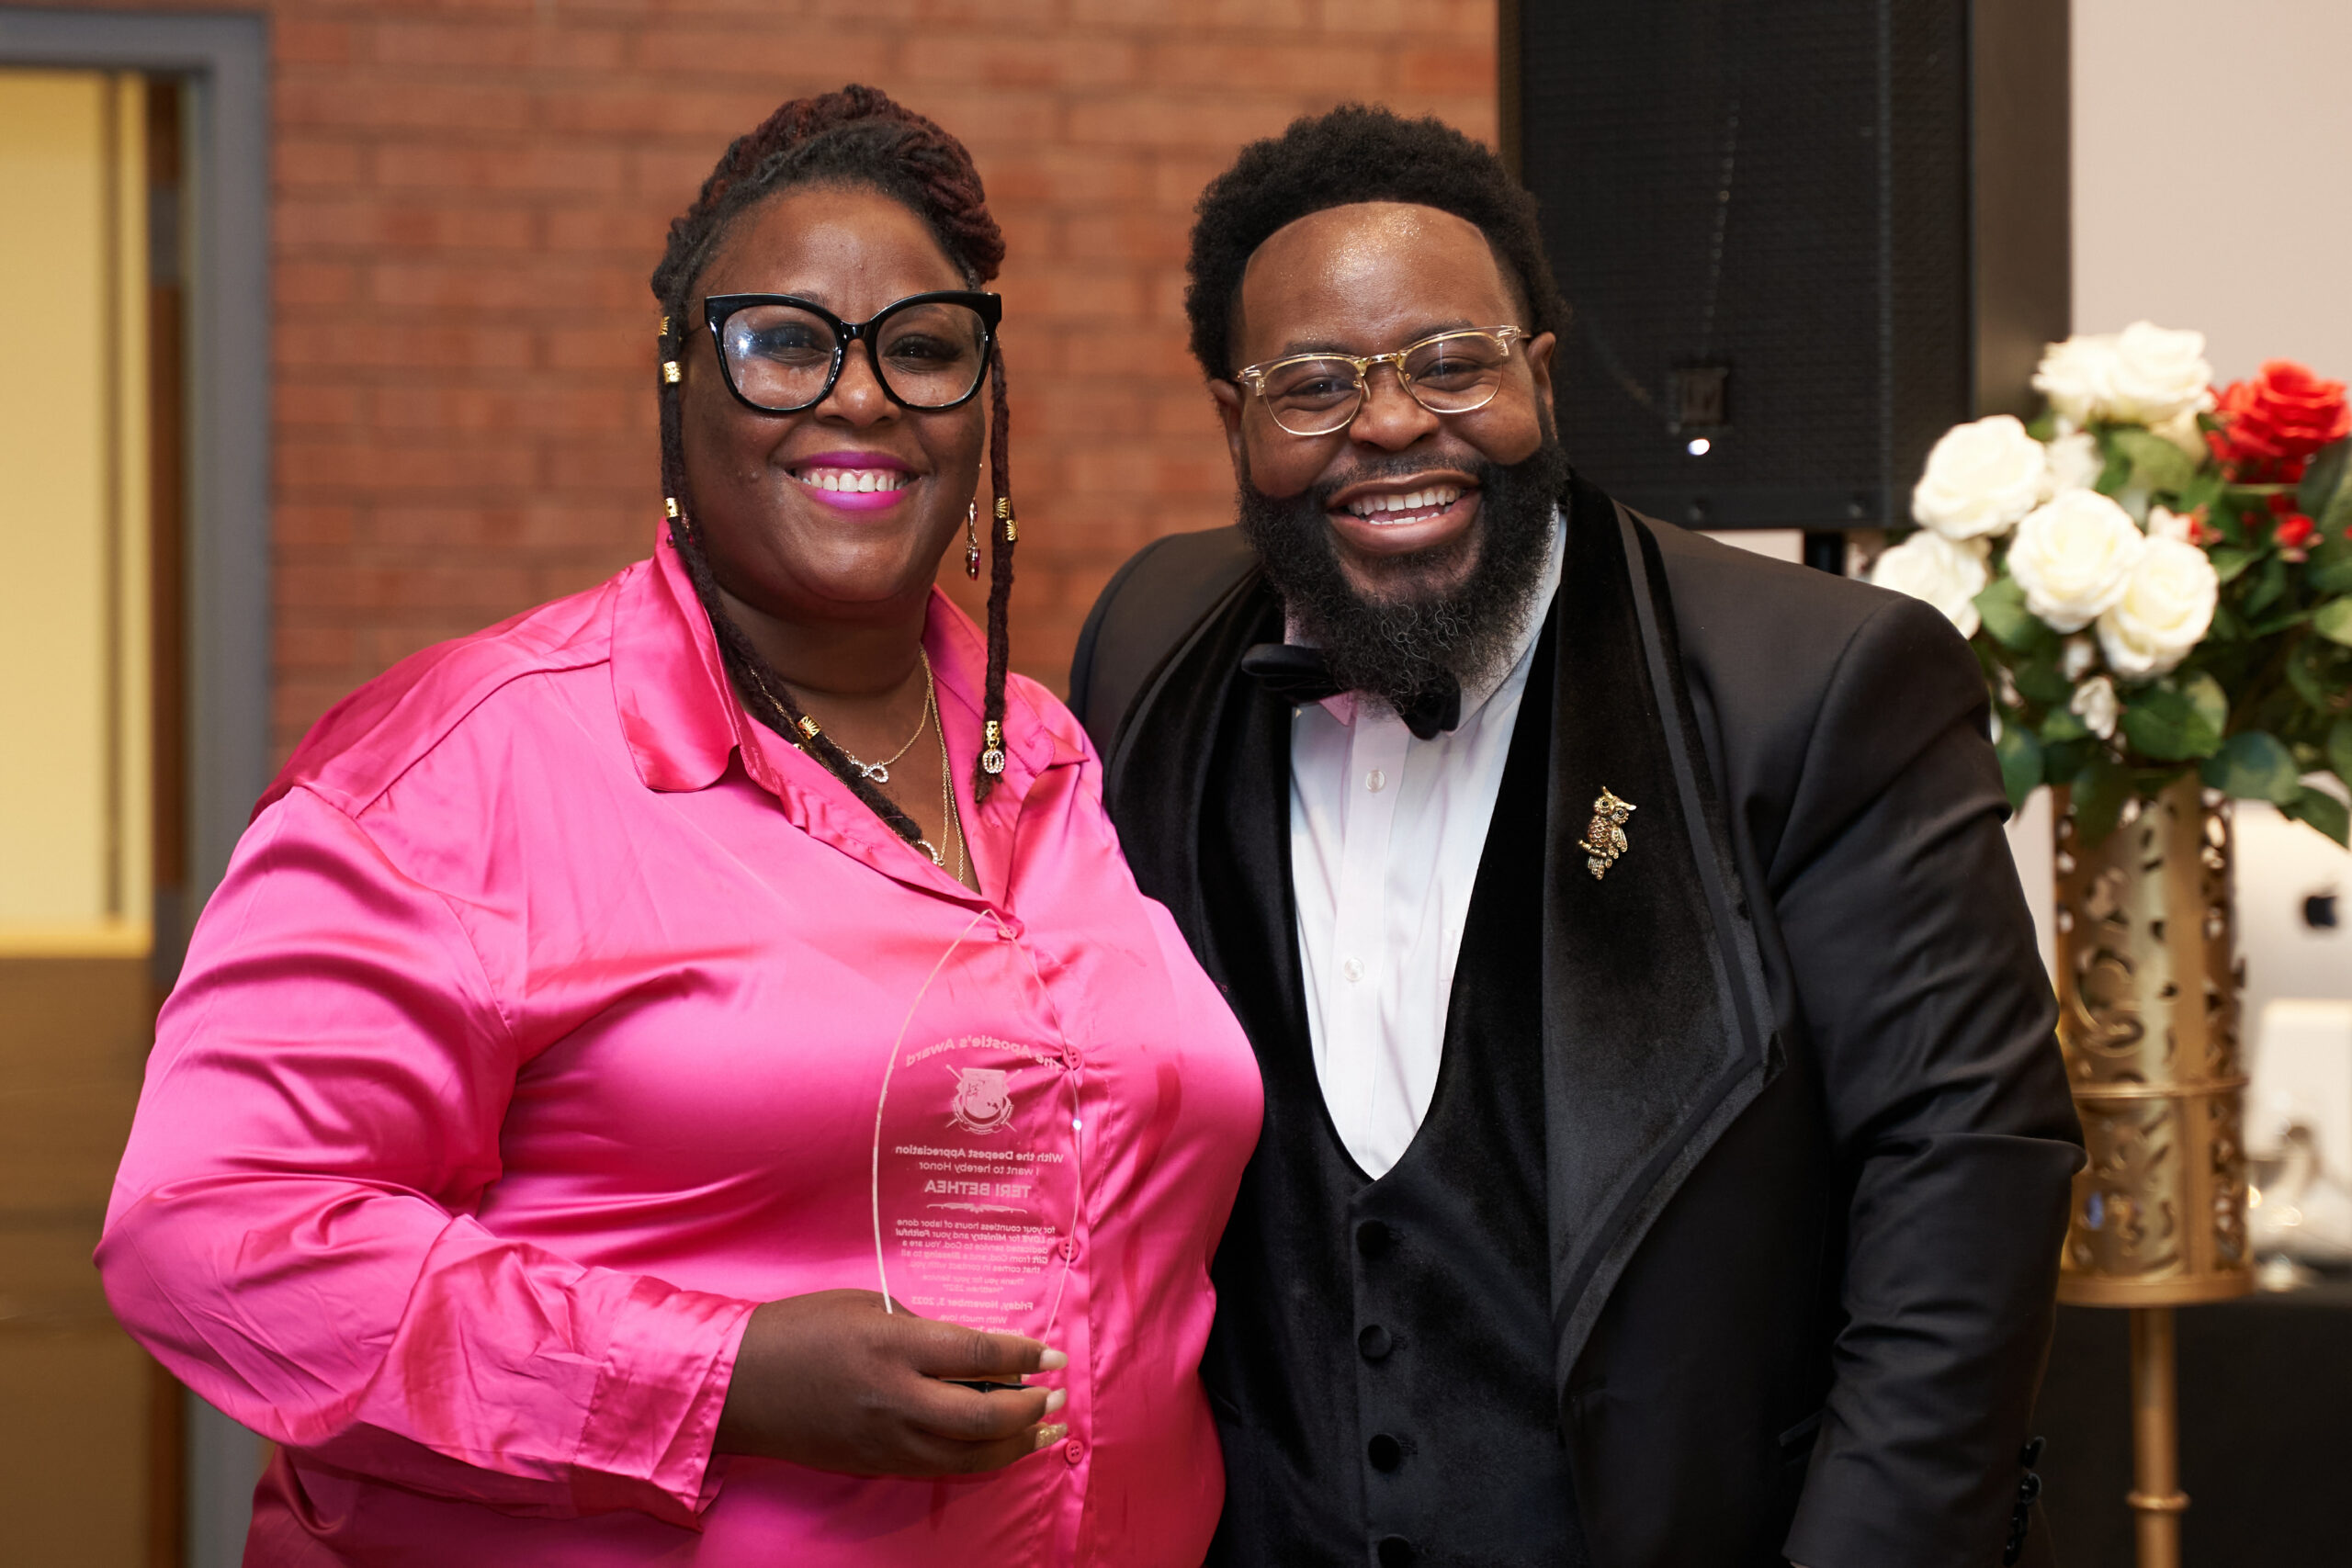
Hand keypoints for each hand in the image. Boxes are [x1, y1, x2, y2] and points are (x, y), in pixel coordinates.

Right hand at [715, 1289, 1067, 1475]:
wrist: (739, 1385)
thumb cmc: (801, 1329)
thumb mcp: (866, 1304)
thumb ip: (920, 1327)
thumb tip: (972, 1350)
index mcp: (894, 1345)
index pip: (978, 1353)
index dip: (1025, 1355)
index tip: (1053, 1354)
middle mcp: (896, 1397)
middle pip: (984, 1415)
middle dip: (1031, 1408)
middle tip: (1057, 1396)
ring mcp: (886, 1439)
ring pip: (969, 1454)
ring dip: (1016, 1445)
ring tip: (1048, 1432)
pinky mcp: (875, 1464)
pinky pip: (939, 1467)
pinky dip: (978, 1459)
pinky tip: (1000, 1450)